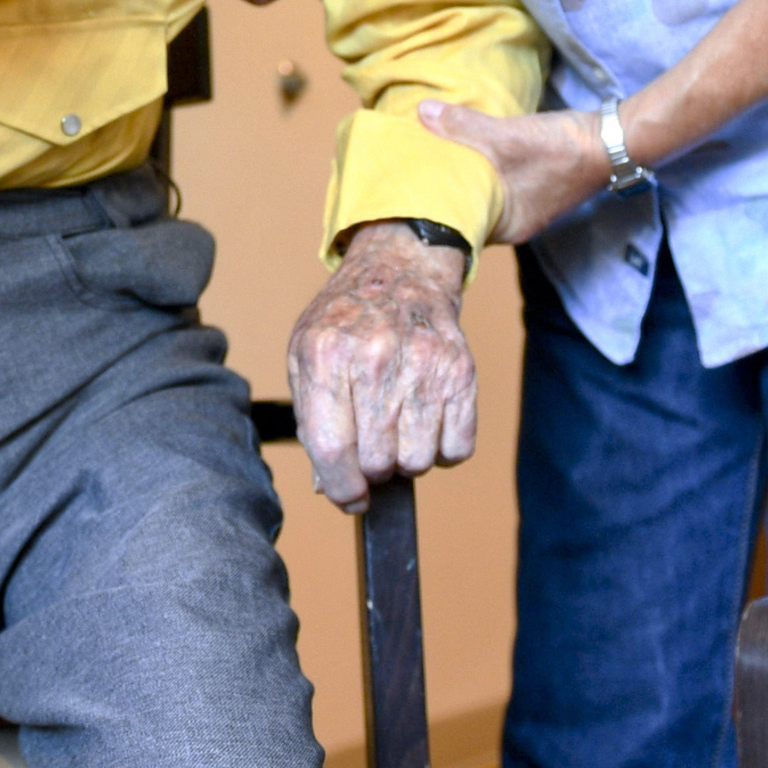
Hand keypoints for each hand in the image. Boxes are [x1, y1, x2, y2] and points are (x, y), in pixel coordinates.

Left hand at [286, 223, 474, 511]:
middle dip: (372, 469)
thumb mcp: (306, 357)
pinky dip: (442, 449)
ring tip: (396, 426)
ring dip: (406, 458)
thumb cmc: (346, 320)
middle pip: (377, 462)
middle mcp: (374, 356)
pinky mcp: (460, 371)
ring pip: (417, 461)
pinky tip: (425, 421)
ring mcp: (423, 363)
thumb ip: (311, 422)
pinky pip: (457, 449)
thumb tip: (329, 487)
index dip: (341, 489)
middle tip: (370, 444)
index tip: (350, 498)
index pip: (332, 449)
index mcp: (325, 354)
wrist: (400, 270)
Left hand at [416, 101, 609, 243]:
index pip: (457, 229)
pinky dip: (478, 172)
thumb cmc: (560, 149)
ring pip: (480, 197)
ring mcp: (524, 206)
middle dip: (440, 193)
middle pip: (467, 212)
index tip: (403, 194)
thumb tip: (421, 113)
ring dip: (459, 180)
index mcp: (507, 225)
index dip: (430, 211)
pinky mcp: (530, 187)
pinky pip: (494, 184)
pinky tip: (461, 154)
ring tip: (427, 162)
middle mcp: (514, 224)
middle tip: (407, 174)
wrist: (613, 141)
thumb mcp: (507, 136)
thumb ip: (464, 126)